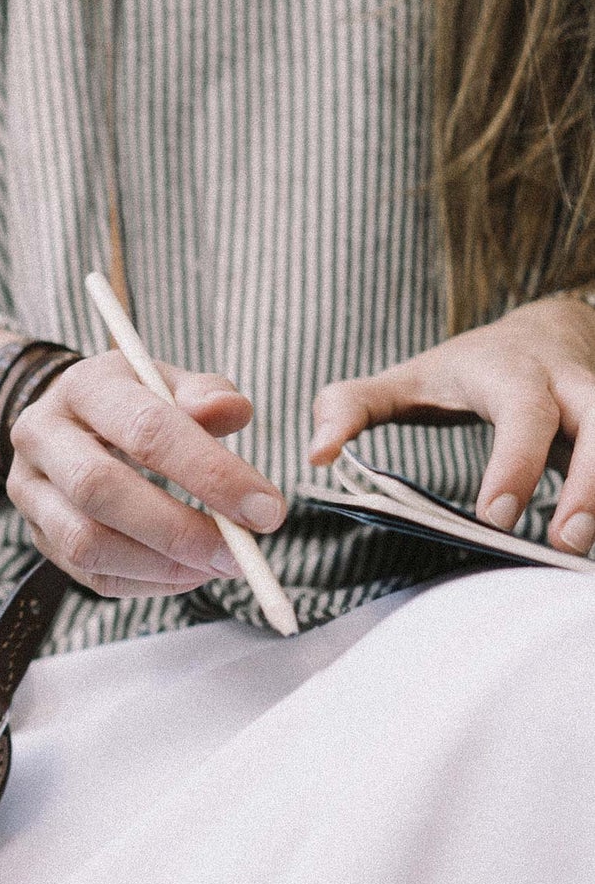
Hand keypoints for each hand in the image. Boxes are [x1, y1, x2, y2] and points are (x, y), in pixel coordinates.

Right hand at [6, 352, 286, 597]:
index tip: (267, 509)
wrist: (63, 424)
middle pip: (100, 490)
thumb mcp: (165, 382)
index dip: (209, 473)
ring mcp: (30, 492)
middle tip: (238, 553)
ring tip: (215, 566)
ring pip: (85, 544)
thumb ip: (204, 394)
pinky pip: (90, 576)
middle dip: (178, 530)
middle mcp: (42, 437)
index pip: (146, 430)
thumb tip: (234, 411)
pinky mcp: (38, 536)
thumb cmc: (129, 403)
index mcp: (83, 387)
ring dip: (160, 566)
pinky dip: (146, 583)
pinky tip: (187, 574)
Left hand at [309, 293, 594, 553]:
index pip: (522, 415)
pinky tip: (591, 541)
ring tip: (579, 550)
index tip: (495, 516)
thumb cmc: (462, 369)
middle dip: (590, 481)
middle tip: (564, 541)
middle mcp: (571, 385)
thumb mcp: (404, 379)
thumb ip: (349, 408)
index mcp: (513, 375)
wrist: (545, 333)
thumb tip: (316, 455)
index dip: (515, 463)